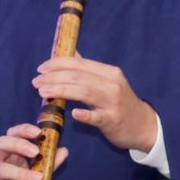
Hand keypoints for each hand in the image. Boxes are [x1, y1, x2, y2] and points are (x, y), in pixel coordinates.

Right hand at [0, 123, 69, 179]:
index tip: (39, 132)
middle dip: (19, 145)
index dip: (23, 130)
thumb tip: (63, 150)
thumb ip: (47, 165)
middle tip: (36, 152)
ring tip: (38, 178)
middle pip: (1, 144)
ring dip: (19, 172)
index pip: (12, 135)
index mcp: (11, 157)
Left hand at [33, 56, 157, 152]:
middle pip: (78, 76)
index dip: (57, 64)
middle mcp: (112, 84)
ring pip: (84, 92)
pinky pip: (97, 117)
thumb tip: (71, 54)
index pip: (79, 64)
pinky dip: (85, 114)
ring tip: (43, 93)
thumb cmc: (120, 103)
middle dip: (53, 77)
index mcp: (108, 72)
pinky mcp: (113, 121)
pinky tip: (73, 113)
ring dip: (61, 90)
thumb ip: (88, 69)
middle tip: (36, 82)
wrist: (143, 126)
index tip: (41, 69)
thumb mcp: (107, 82)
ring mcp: (113, 103)